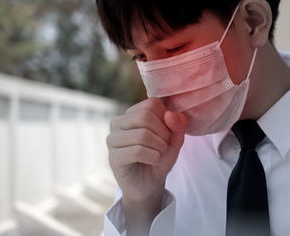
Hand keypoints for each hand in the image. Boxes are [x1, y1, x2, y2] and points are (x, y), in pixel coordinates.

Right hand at [106, 97, 186, 234]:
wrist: (149, 185)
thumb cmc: (159, 158)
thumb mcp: (174, 140)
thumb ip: (177, 125)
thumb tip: (170, 114)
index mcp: (131, 113)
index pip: (152, 103)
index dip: (166, 119)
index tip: (167, 133)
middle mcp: (118, 122)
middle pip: (145, 116)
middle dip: (163, 133)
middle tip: (164, 146)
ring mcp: (112, 139)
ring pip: (142, 134)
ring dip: (159, 147)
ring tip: (158, 155)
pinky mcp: (113, 157)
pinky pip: (137, 151)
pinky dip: (153, 157)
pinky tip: (153, 161)